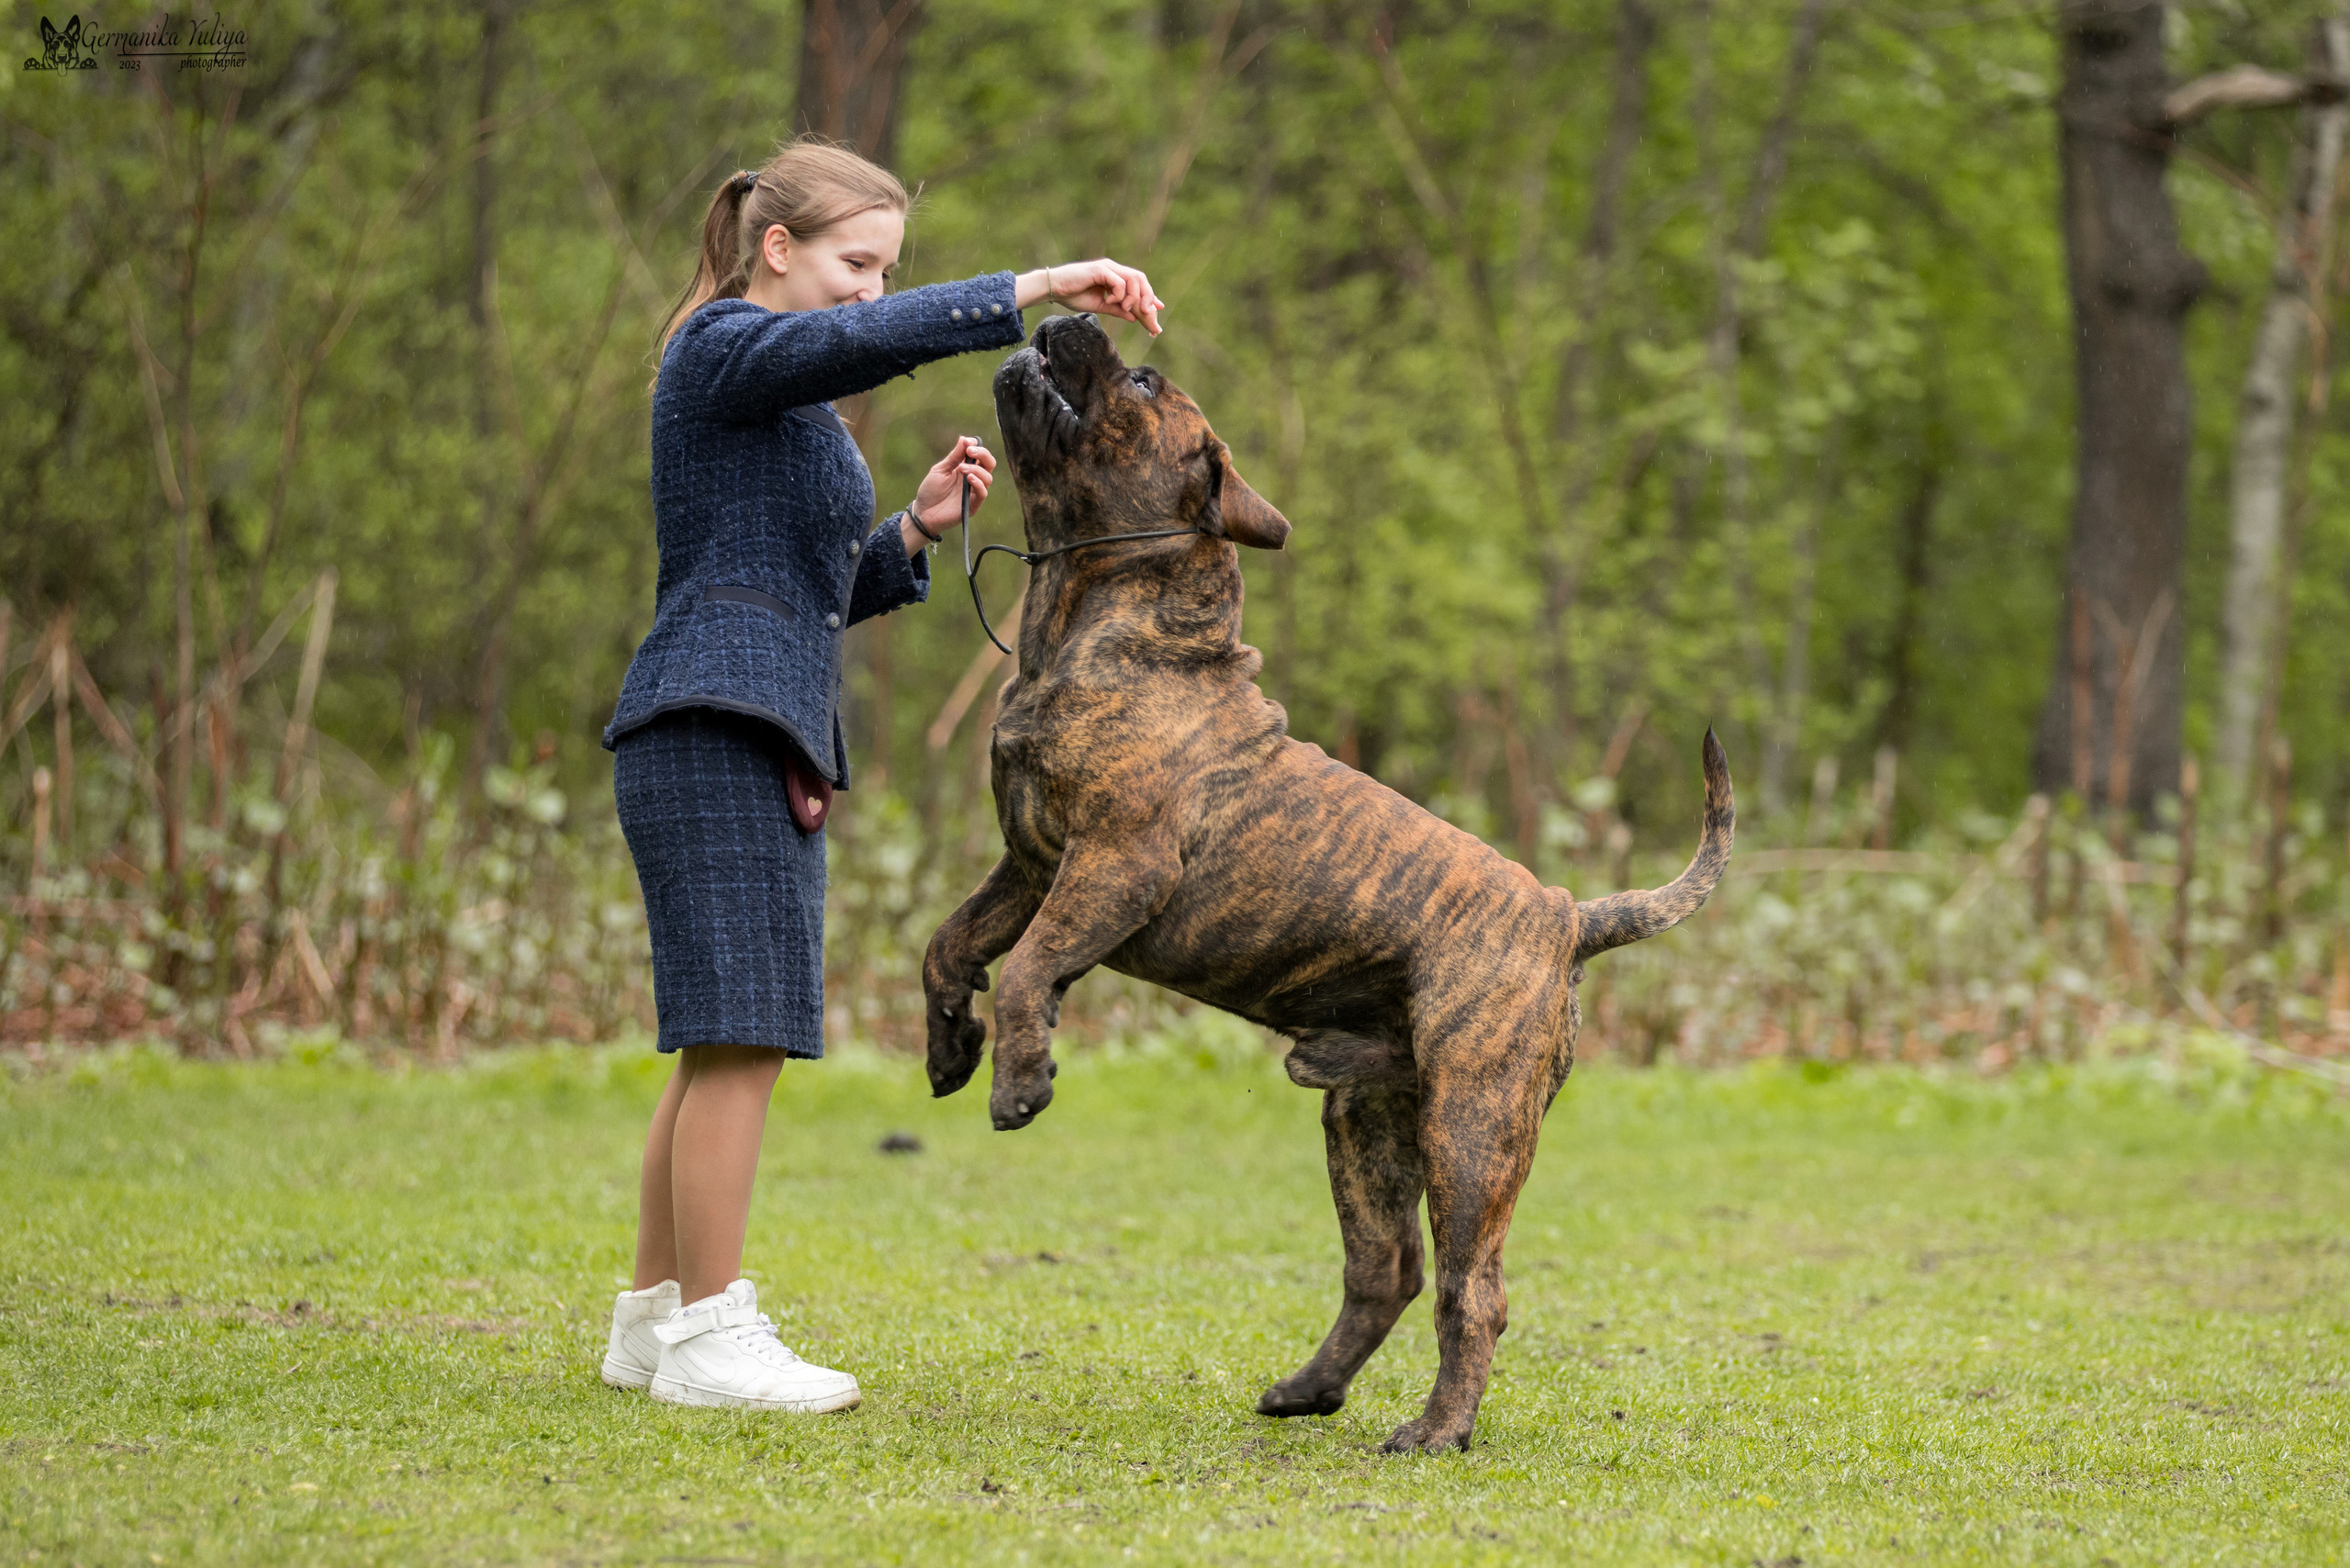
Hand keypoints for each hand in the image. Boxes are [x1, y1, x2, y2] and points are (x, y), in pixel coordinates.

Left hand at [902, 435, 995, 554]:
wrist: (923, 512)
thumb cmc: (930, 491)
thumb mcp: (940, 469)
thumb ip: (954, 456)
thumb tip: (964, 438)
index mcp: (965, 468)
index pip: (980, 455)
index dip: (977, 446)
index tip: (967, 443)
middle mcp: (972, 479)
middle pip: (989, 464)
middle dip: (983, 454)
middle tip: (971, 451)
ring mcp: (974, 492)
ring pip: (988, 478)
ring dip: (977, 469)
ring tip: (962, 469)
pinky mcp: (973, 505)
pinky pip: (983, 493)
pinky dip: (978, 484)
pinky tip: (969, 479)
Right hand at [1015, 259, 1164, 334]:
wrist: (1055, 289)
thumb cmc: (1073, 295)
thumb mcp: (1100, 306)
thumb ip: (1117, 310)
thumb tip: (1133, 318)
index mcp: (1115, 277)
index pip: (1138, 285)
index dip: (1150, 297)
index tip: (1157, 311)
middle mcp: (1114, 269)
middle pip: (1141, 279)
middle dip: (1148, 297)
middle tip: (1147, 314)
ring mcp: (1108, 268)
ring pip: (1133, 279)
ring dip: (1134, 297)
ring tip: (1126, 309)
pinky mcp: (1100, 270)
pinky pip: (1119, 282)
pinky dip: (1119, 295)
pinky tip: (1108, 301)